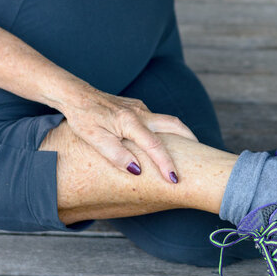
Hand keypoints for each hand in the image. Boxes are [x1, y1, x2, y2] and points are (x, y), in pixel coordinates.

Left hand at [62, 84, 197, 182]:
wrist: (76, 95)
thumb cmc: (83, 119)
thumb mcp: (94, 140)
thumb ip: (116, 155)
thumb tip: (137, 170)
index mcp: (130, 122)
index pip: (155, 146)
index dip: (166, 164)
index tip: (175, 180)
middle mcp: (140, 112)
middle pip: (174, 125)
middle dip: (190, 141)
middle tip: (201, 157)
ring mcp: (140, 107)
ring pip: (167, 121)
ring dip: (180, 135)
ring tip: (188, 152)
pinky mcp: (136, 106)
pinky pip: (157, 119)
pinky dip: (167, 131)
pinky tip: (164, 142)